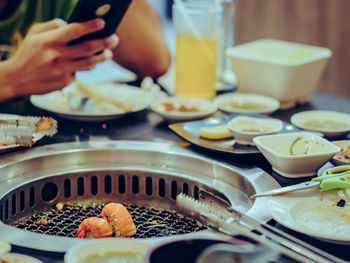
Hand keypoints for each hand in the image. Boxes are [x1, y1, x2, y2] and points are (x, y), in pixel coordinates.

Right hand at [3, 18, 118, 96]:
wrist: (17, 79)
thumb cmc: (28, 53)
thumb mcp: (34, 34)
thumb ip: (51, 26)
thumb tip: (69, 23)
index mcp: (48, 41)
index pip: (74, 30)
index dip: (90, 26)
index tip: (102, 23)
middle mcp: (56, 56)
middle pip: (87, 48)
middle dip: (105, 42)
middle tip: (114, 39)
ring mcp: (61, 70)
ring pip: (89, 63)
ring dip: (102, 57)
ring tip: (109, 53)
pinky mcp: (64, 82)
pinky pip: (79, 73)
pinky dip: (83, 68)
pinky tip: (86, 65)